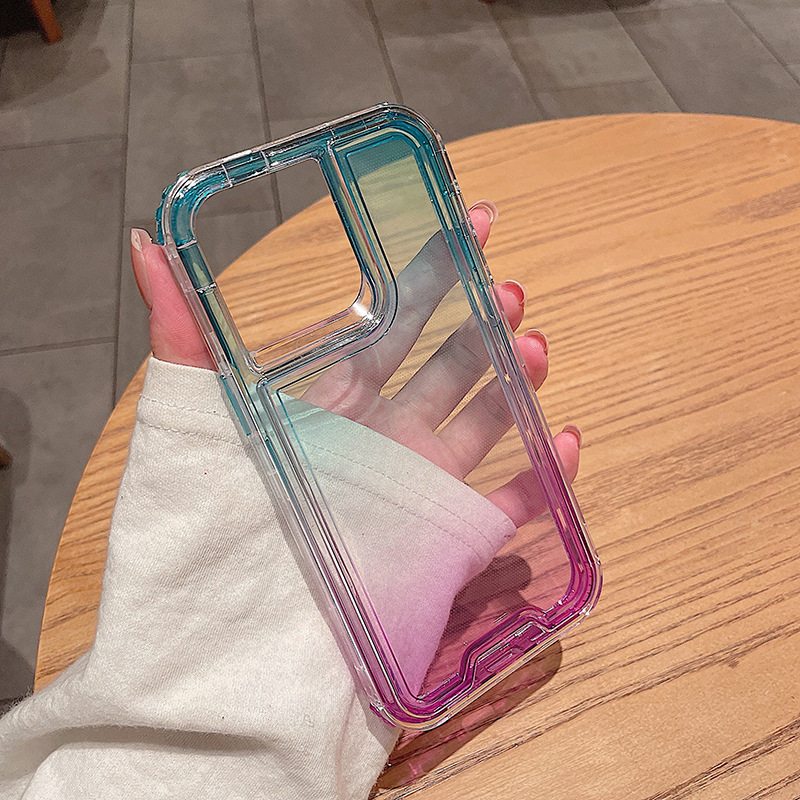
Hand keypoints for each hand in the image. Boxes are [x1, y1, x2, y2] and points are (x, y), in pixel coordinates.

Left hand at [130, 201, 580, 527]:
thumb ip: (179, 326)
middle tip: (511, 290)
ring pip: (485, 424)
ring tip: (535, 347)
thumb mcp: (192, 412)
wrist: (228, 636)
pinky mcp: (445, 544)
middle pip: (450, 367)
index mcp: (338, 400)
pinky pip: (508, 506)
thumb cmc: (210, 517)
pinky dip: (545, 477)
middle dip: (485, 324)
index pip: (396, 321)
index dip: (436, 271)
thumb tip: (147, 238)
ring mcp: (418, 488)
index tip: (475, 222)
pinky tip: (564, 439)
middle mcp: (384, 437)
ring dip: (516, 385)